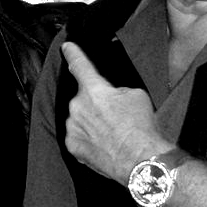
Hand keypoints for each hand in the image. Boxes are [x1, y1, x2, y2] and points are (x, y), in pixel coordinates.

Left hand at [62, 41, 170, 183]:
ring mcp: (72, 126)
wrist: (139, 159)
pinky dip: (88, 139)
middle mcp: (77, 105)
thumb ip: (115, 90)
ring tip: (112, 133)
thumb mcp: (135, 95)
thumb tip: (109, 96)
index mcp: (93, 89)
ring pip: (79, 118)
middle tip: (115, 117)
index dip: (72, 54)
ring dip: (91, 122)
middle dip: (96, 104)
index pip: (80, 65)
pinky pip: (78, 136)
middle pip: (83, 99)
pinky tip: (103, 144)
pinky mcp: (72, 146)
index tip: (66, 47)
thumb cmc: (140, 126)